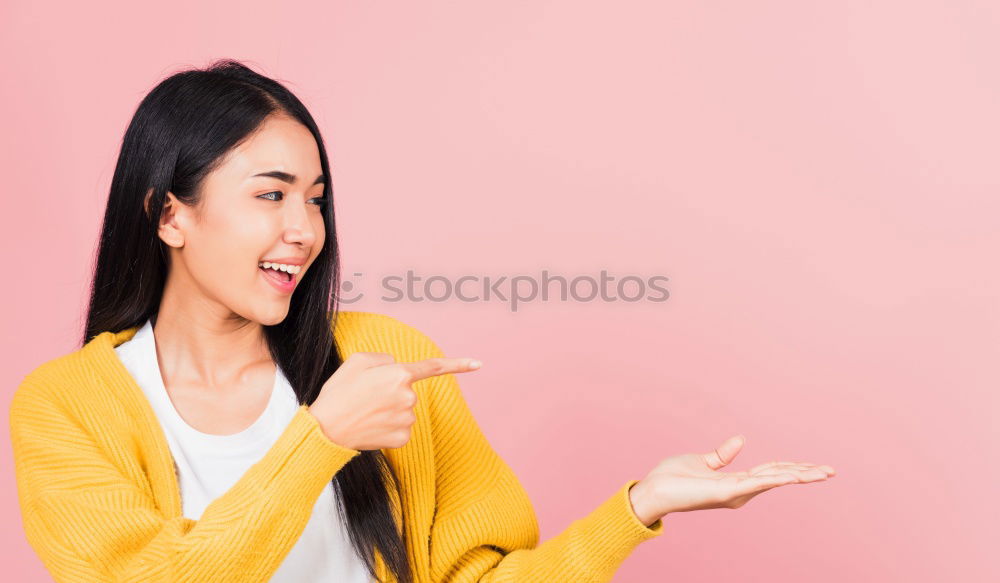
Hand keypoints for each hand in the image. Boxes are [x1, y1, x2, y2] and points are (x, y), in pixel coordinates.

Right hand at [308, 351, 481, 449]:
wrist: (325, 430)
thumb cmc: (338, 393)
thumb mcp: (356, 362)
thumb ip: (383, 359)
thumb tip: (396, 368)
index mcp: (399, 374)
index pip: (434, 367)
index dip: (459, 364)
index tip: (479, 364)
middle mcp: (409, 397)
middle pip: (407, 391)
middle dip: (391, 393)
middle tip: (364, 398)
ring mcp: (407, 420)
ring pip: (404, 411)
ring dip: (388, 411)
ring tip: (365, 413)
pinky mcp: (403, 438)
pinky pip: (401, 429)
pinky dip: (388, 428)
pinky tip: (371, 428)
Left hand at [628, 435, 835, 525]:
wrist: (654, 489)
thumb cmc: (672, 478)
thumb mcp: (702, 461)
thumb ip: (723, 455)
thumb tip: (741, 440)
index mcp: (736, 482)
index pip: (771, 472)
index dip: (792, 468)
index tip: (814, 466)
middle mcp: (740, 490)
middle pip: (779, 477)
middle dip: (805, 474)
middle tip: (832, 471)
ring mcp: (735, 492)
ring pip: (774, 480)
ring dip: (800, 476)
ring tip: (824, 472)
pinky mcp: (727, 492)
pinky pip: (757, 482)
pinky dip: (777, 477)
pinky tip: (795, 474)